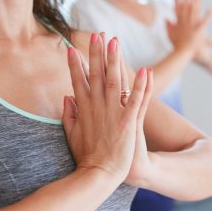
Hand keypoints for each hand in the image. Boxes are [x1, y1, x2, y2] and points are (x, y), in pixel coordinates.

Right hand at [62, 33, 149, 181]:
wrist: (99, 175)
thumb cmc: (86, 157)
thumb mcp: (71, 134)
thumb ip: (69, 115)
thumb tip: (66, 97)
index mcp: (83, 109)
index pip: (78, 81)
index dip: (76, 64)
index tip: (72, 49)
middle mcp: (97, 106)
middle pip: (97, 74)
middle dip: (96, 53)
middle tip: (97, 35)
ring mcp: (113, 112)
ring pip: (115, 80)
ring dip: (115, 60)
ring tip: (116, 41)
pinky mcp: (128, 120)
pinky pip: (136, 99)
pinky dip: (141, 85)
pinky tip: (145, 70)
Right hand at [166, 0, 211, 56]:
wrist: (183, 53)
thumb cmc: (177, 45)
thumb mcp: (170, 34)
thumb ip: (167, 25)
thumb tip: (165, 18)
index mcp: (179, 22)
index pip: (177, 8)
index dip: (177, 0)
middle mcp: (185, 21)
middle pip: (186, 6)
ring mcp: (192, 25)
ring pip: (194, 10)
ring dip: (196, 1)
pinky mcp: (199, 30)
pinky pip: (205, 20)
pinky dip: (208, 14)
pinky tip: (211, 8)